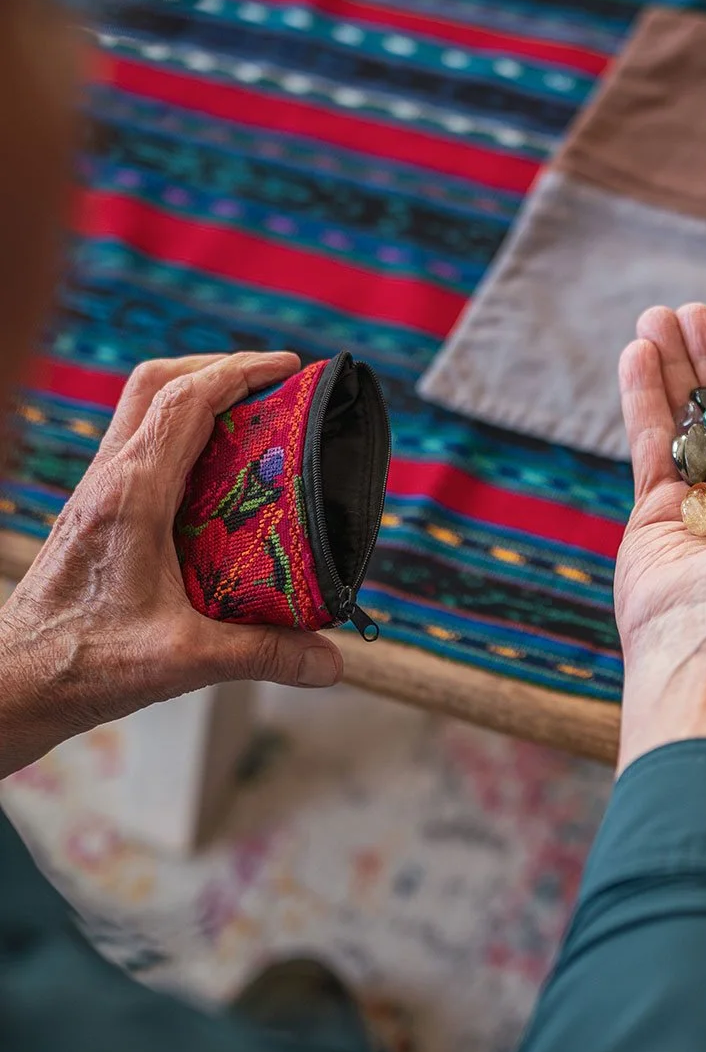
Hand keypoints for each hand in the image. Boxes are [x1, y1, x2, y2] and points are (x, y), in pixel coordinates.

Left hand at [0, 351, 342, 777]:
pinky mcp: (91, 515)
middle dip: (216, 369)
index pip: (186, 400)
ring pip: (141, 410)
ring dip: (193, 398)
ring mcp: (94, 494)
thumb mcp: (185, 661)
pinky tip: (211, 481)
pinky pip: (136, 448)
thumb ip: (263, 654)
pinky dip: (177, 440)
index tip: (289, 368)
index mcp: (130, 496)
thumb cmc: (81, 666)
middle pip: (157, 383)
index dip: (241, 371)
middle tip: (269, 386)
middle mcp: (107, 481)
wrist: (14, 683)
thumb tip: (328, 660)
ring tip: (248, 422)